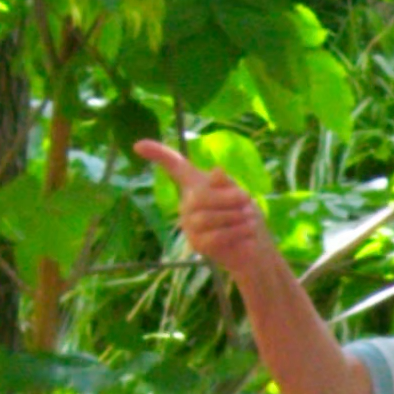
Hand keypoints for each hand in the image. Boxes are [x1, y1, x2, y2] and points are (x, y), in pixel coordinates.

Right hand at [133, 137, 283, 280]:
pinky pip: (214, 236)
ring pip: (206, 218)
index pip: (174, 165)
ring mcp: (189, 224)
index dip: (158, 154)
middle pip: (200, 196)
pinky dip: (235, 232)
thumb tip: (216, 171)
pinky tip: (247, 232)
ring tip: (249, 219)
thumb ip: (227, 184)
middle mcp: (187, 202)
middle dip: (229, 199)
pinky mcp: (196, 243)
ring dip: (235, 217)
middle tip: (248, 203)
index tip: (138, 145)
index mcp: (195, 184)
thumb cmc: (245, 215)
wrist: (255, 248)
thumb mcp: (239, 193)